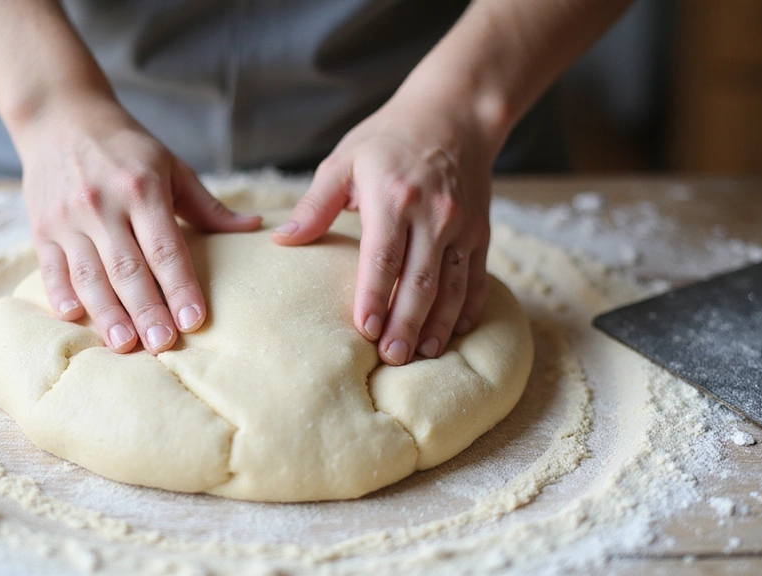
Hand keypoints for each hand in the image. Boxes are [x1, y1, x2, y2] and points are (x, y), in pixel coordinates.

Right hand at [19, 92, 261, 353]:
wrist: (60, 116)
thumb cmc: (125, 148)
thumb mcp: (171, 166)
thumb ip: (208, 205)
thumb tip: (254, 226)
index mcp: (141, 188)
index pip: (165, 247)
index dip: (180, 285)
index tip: (194, 320)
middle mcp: (102, 204)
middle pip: (127, 267)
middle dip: (146, 309)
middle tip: (163, 345)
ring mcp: (67, 217)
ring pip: (89, 274)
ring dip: (107, 312)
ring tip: (125, 344)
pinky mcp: (41, 227)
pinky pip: (51, 267)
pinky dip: (61, 293)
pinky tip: (75, 318)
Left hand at [272, 98, 491, 365]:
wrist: (455, 113)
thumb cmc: (389, 137)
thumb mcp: (344, 159)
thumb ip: (315, 204)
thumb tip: (282, 239)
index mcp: (393, 197)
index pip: (382, 257)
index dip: (374, 296)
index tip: (363, 330)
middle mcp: (432, 214)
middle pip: (420, 279)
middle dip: (406, 323)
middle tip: (391, 357)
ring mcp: (461, 225)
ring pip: (451, 284)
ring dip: (438, 324)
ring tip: (423, 355)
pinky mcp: (480, 231)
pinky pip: (475, 276)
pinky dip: (467, 307)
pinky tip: (455, 332)